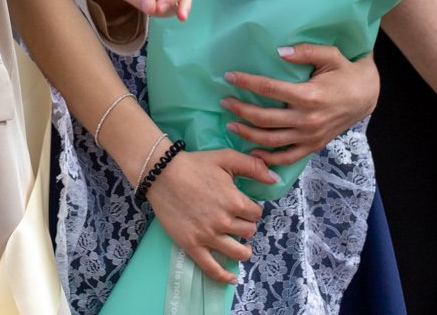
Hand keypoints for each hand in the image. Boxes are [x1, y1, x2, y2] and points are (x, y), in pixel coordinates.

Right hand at [142, 148, 275, 283]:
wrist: (161, 173)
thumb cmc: (194, 164)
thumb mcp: (225, 157)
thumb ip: (253, 166)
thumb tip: (275, 179)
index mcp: (234, 201)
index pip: (256, 214)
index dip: (251, 209)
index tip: (242, 206)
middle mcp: (224, 221)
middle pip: (248, 232)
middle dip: (245, 225)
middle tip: (236, 219)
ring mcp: (208, 236)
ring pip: (238, 252)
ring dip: (243, 249)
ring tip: (241, 246)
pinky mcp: (192, 245)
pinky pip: (212, 268)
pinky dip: (224, 276)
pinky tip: (232, 279)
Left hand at [222, 45, 378, 165]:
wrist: (366, 96)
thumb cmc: (345, 73)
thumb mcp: (330, 55)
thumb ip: (305, 51)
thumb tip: (279, 51)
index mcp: (309, 95)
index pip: (269, 89)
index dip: (246, 82)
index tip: (229, 77)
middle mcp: (307, 119)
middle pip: (264, 118)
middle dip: (240, 109)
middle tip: (224, 102)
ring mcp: (310, 136)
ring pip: (271, 140)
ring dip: (247, 134)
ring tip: (230, 124)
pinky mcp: (313, 146)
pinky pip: (287, 157)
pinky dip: (268, 158)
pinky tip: (252, 152)